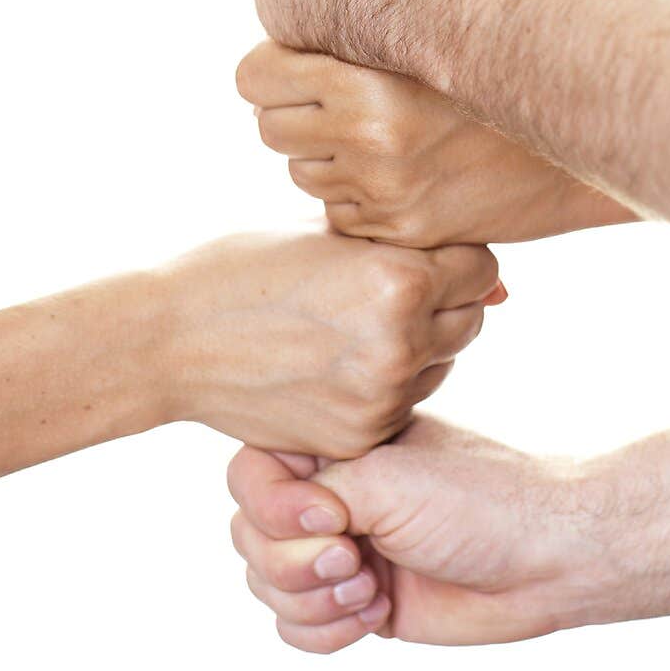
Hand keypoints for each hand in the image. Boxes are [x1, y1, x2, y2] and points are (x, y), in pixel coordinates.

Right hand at [159, 227, 498, 457]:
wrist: (172, 339)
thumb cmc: (247, 266)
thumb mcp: (329, 234)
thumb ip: (409, 247)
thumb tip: (497, 285)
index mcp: (399, 277)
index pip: (481, 268)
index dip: (450, 260)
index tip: (411, 258)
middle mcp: (400, 342)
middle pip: (470, 318)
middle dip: (439, 302)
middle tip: (378, 293)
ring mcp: (381, 396)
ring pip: (442, 363)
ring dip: (415, 346)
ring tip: (348, 328)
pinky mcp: (359, 436)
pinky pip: (404, 404)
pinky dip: (383, 386)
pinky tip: (333, 365)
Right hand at [229, 406, 669, 651]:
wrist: (545, 557)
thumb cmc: (478, 499)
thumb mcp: (382, 477)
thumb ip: (307, 496)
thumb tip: (265, 528)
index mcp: (333, 446)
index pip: (248, 473)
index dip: (272, 505)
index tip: (329, 517)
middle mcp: (329, 494)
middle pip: (248, 536)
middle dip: (293, 560)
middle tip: (354, 558)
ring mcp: (340, 548)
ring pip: (266, 586)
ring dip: (312, 599)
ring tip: (371, 587)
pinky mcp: (355, 600)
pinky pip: (295, 628)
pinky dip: (323, 631)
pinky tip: (375, 614)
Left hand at [236, 41, 634, 246]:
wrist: (575, 146)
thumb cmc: (497, 75)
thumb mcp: (426, 42)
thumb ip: (355, 46)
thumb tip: (280, 50)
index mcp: (365, 79)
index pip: (254, 77)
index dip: (271, 71)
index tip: (297, 68)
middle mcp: (367, 138)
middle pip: (270, 128)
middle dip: (296, 115)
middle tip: (340, 104)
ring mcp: (382, 191)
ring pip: (302, 172)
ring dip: (328, 158)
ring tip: (382, 137)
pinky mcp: (400, 231)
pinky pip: (339, 213)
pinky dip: (359, 198)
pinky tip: (403, 175)